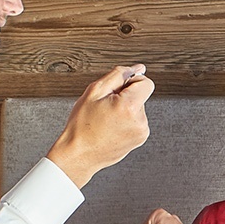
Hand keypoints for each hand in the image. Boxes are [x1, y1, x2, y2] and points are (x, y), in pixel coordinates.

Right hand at [47, 65, 151, 187]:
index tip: (116, 90)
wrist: (78, 155)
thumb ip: (118, 75)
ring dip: (125, 109)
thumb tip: (138, 68)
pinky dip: (126, 120)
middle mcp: (140, 121)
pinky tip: (111, 127)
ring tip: (106, 119)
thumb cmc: (82, 125)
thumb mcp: (94, 91)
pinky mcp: (139, 139)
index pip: (146, 82)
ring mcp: (141, 132)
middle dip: (125, 96)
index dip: (130, 82)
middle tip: (105, 107)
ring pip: (138, 108)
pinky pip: (137, 120)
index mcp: (129, 107)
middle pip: (140, 95)